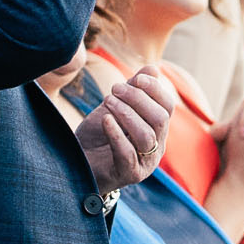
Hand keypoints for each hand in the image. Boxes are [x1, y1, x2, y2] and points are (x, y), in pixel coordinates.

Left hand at [76, 68, 176, 194]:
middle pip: (160, 119)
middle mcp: (156, 147)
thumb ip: (133, 91)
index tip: (136, 78)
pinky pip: (127, 153)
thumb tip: (153, 68)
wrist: (76, 164)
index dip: (156, 90)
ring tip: (107, 100)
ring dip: (126, 114)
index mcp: (157, 130)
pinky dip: (116, 133)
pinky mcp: (129, 174)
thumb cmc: (96, 137)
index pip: (167, 107)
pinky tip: (104, 119)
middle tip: (115, 89)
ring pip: (146, 136)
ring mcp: (145, 163)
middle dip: (138, 99)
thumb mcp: (114, 108)